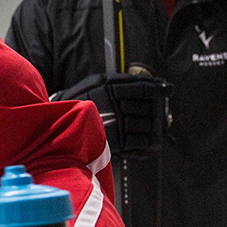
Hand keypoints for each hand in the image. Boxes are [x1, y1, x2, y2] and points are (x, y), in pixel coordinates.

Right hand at [54, 72, 171, 158]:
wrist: (58, 123)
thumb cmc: (78, 100)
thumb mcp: (96, 82)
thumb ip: (119, 81)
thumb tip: (144, 82)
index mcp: (110, 89)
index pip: (142, 87)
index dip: (158, 88)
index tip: (168, 88)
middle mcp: (115, 106)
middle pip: (146, 107)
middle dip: (155, 109)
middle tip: (159, 108)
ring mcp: (116, 126)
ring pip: (146, 125)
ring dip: (154, 126)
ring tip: (158, 125)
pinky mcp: (115, 144)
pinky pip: (139, 145)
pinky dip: (148, 144)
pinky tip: (152, 142)